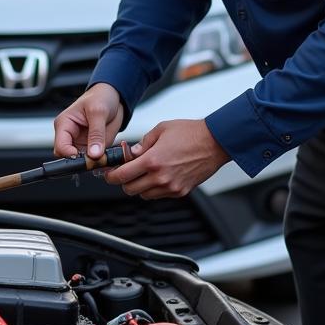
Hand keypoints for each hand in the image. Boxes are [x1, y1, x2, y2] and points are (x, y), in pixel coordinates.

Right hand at [53, 83, 124, 158]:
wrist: (113, 97)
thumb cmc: (100, 97)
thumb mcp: (99, 112)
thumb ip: (96, 134)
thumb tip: (94, 154)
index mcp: (64, 124)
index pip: (60, 146)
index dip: (71, 155)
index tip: (85, 157)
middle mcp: (70, 135)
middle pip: (68, 157)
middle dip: (81, 161)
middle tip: (96, 158)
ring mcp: (80, 142)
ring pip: (81, 161)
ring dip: (92, 162)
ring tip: (104, 155)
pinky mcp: (91, 147)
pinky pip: (93, 160)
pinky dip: (100, 160)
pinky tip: (107, 155)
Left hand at [103, 119, 228, 199]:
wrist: (215, 143)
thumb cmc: (190, 133)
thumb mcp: (161, 129)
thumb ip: (143, 143)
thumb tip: (132, 153)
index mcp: (152, 160)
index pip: (122, 176)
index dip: (111, 176)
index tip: (109, 174)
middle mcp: (160, 177)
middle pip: (130, 189)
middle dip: (124, 182)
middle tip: (125, 172)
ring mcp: (171, 187)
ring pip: (144, 195)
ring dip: (139, 186)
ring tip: (144, 173)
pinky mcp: (180, 192)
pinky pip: (159, 196)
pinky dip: (154, 189)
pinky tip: (158, 175)